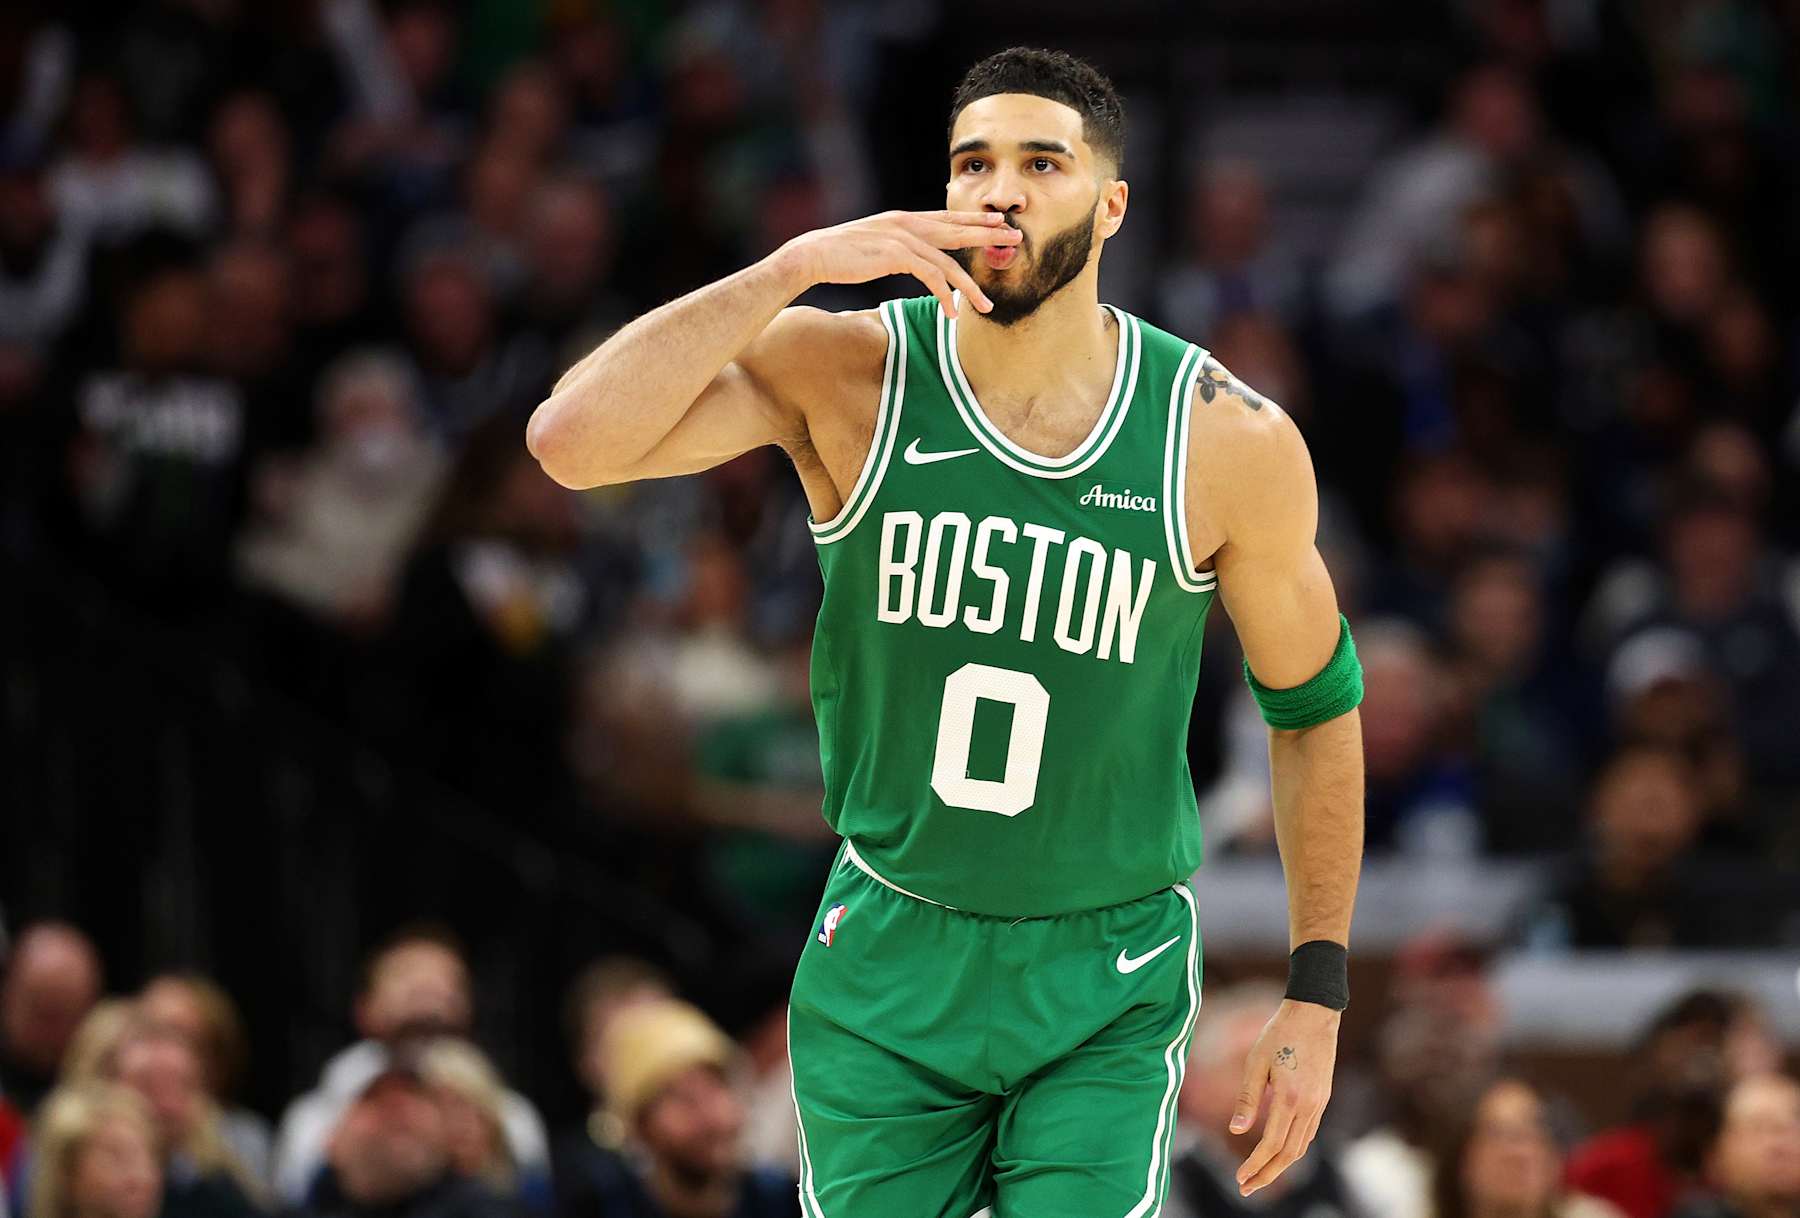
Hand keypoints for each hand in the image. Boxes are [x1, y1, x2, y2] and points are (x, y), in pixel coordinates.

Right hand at [780, 210, 1020, 317]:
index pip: (946, 218)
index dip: (974, 220)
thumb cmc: (840, 255)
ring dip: (970, 286)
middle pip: (957, 230)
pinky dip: (944, 296)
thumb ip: (896, 246)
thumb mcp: (874, 245)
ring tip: (987, 304)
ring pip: (949, 261)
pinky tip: (952, 313)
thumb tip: (911, 257)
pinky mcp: (896, 255)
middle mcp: (907, 224)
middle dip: (988, 235)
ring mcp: (902, 238)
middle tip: (1015, 238)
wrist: (813, 255)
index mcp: (903, 219)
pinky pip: (931, 276)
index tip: (997, 222)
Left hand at [1231, 999, 1339, 1196]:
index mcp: (1289, 1096)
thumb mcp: (1256, 1062)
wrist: (1314, 1014)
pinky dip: (1294, 1149)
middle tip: (1246, 1189)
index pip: (1272, 1143)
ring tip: (1260, 1176)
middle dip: (1268, 1175)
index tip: (1240, 1179)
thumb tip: (1235, 1131)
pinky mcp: (1323, 1099)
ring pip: (1302, 1146)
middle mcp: (1308, 1105)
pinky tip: (1279, 1153)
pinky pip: (1309, 1133)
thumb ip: (1247, 1098)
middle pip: (1289, 1154)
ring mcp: (1319, 1103)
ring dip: (1281, 1166)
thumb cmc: (1279, 1033)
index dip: (1255, 1165)